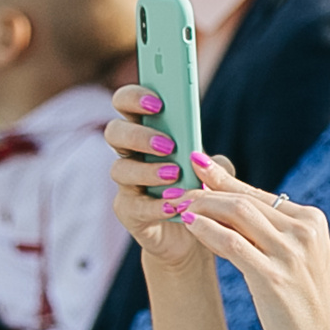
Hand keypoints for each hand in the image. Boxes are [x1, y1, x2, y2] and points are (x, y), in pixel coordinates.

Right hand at [103, 86, 215, 271]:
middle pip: (114, 132)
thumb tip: (205, 159)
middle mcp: (131, 154)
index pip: (127, 103)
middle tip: (167, 144)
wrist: (193, 232)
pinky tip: (172, 205)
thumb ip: (215, 164)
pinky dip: (154, 205)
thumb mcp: (215, 175)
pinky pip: (133, 204)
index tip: (158, 101)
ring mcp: (126, 183)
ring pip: (119, 168)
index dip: (135, 96)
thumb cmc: (200, 192)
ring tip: (174, 175)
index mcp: (148, 132)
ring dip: (147, 170)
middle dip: (138, 134)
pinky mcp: (127, 210)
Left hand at [173, 154, 329, 329]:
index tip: (197, 166)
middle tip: (176, 189)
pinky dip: (208, 230)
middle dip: (206, 192)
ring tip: (176, 205)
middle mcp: (304, 231)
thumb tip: (229, 212)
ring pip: (238, 215)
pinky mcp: (273, 278)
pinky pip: (233, 244)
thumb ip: (273, 234)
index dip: (224, 180)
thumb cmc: (308, 305)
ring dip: (202, 206)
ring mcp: (290, 254)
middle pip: (246, 200)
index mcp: (312, 221)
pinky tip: (189, 224)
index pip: (259, 194)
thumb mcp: (298, 260)